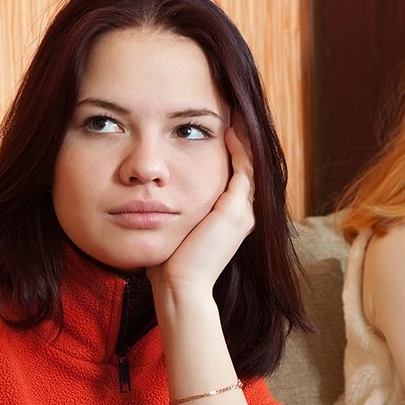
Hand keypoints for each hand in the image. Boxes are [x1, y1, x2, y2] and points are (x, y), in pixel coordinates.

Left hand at [147, 127, 254, 292]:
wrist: (180, 285)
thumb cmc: (170, 265)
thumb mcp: (176, 231)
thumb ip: (175, 214)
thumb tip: (155, 202)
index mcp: (231, 223)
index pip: (237, 182)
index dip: (233, 158)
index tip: (221, 135)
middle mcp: (243, 216)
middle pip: (247, 171)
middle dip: (242, 144)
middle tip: (234, 118)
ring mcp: (242, 213)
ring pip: (250, 167)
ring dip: (243, 142)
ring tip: (235, 119)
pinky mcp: (235, 210)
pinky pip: (243, 169)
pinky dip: (238, 149)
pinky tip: (228, 132)